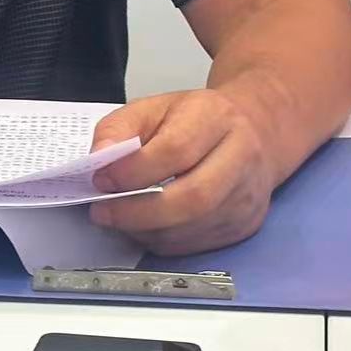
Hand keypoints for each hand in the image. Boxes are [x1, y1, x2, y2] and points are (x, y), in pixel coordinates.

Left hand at [86, 90, 276, 255]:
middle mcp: (241, 157)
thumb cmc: (194, 120)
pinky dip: (162, 240)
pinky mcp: (245, 224)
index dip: (134, 171)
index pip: (176, 150)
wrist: (252, 132)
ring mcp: (247, 195)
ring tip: (120, 219)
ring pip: (194, 227)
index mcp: (216, 117)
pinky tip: (145, 227)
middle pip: (192, 198)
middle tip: (103, 212)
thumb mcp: (152, 108)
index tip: (101, 179)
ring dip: (147, 230)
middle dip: (138, 212)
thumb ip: (119, 128)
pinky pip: (197, 243)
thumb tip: (98, 158)